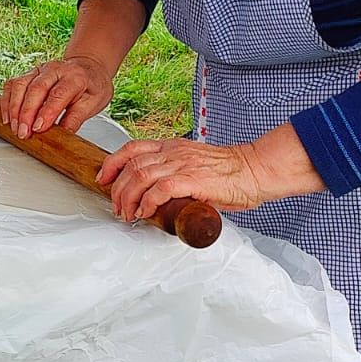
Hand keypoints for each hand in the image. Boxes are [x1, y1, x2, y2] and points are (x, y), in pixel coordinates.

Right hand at [0, 55, 113, 139]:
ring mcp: (39, 69)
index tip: (38, 128)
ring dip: (14, 108)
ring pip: (20, 85)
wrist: (87, 68)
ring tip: (14, 128)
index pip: (58, 94)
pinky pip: (12, 85)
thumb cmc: (91, 87)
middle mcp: (55, 69)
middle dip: (26, 113)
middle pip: (36, 89)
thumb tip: (63, 136)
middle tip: (23, 133)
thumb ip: (76, 118)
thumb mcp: (93, 104)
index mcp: (75, 77)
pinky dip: (7, 101)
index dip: (47, 112)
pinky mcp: (28, 74)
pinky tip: (8, 117)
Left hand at [98, 124, 325, 222]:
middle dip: (117, 188)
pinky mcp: (193, 180)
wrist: (257, 170)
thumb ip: (175, 173)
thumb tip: (157, 194)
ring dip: (128, 198)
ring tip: (127, 214)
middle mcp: (174, 152)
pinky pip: (160, 189)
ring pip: (140, 176)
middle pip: (131, 164)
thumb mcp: (195, 165)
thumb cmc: (231, 173)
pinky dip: (147, 201)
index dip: (113, 162)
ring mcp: (183, 164)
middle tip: (117, 207)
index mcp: (173, 147)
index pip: (133, 148)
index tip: (103, 178)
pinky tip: (146, 212)